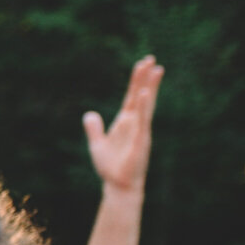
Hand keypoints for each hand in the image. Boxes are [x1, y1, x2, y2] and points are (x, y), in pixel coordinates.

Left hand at [82, 56, 161, 194]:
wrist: (118, 185)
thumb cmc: (111, 168)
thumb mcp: (97, 145)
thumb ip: (94, 129)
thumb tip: (89, 114)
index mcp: (125, 122)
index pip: (131, 97)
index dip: (136, 81)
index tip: (142, 64)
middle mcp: (135, 123)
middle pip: (141, 95)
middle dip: (145, 78)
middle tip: (151, 59)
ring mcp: (140, 130)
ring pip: (146, 104)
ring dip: (149, 87)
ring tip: (156, 69)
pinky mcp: (140, 140)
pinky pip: (142, 121)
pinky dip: (142, 107)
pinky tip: (144, 94)